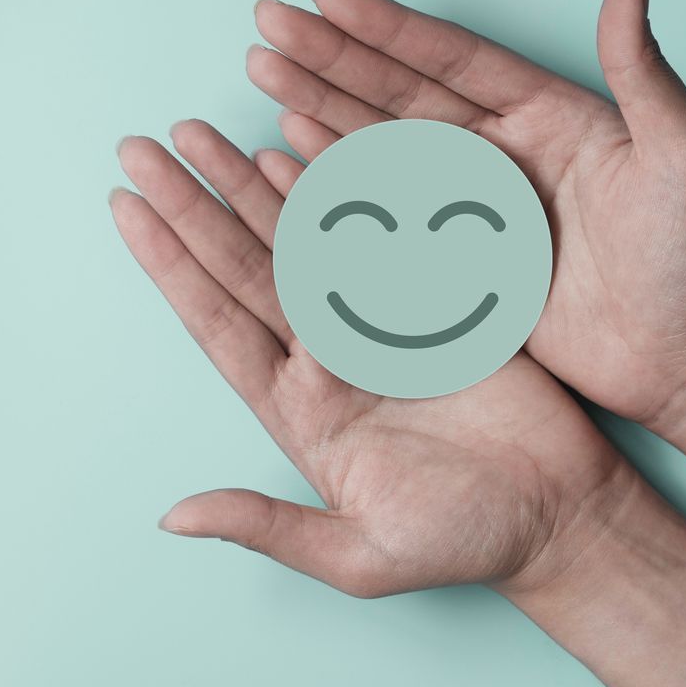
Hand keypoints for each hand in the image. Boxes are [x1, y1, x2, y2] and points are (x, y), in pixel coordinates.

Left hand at [109, 121, 635, 595]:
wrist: (560, 518)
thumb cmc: (461, 543)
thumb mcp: (356, 555)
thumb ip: (265, 527)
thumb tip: (173, 519)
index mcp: (294, 407)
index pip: (215, 321)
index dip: (170, 265)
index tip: (125, 208)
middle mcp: (320, 357)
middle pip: (241, 263)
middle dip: (192, 203)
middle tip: (142, 146)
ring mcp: (372, 322)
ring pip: (296, 237)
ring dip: (247, 182)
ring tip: (201, 131)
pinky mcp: (430, 298)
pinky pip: (372, 228)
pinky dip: (335, 187)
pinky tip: (297, 145)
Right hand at [244, 0, 685, 427]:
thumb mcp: (683, 155)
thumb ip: (644, 68)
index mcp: (547, 115)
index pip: (450, 59)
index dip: (387, 28)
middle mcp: (500, 151)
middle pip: (397, 92)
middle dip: (329, 57)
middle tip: (267, 24)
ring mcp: (471, 205)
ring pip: (377, 143)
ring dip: (317, 108)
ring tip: (263, 73)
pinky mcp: (454, 259)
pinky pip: (380, 211)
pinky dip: (331, 181)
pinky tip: (287, 155)